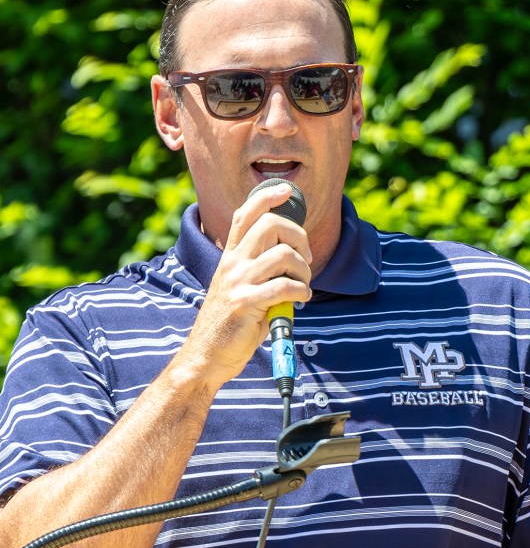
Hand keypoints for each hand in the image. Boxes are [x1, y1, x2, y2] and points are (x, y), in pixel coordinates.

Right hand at [183, 182, 312, 390]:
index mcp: (230, 257)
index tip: (286, 190)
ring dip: (303, 269)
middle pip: (270, 225)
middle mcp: (232, 263)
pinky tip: (301, 300)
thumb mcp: (241, 288)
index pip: (245, 214)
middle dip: (298, 237)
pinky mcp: (245, 303)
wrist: (207, 356)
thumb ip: (260, 269)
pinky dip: (301, 291)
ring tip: (303, 285)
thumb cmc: (232, 323)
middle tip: (305, 259)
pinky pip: (284, 287)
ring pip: (282, 255)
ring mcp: (237, 282)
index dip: (266, 197)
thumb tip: (294, 256)